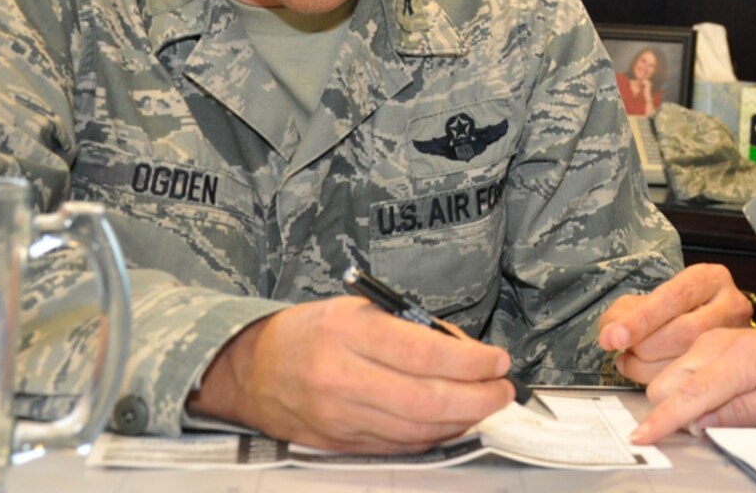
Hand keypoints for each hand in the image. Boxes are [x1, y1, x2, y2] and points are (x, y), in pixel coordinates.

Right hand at [188, 296, 514, 451]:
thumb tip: (467, 353)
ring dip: (461, 421)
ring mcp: (339, 416)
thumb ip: (412, 329)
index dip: (470, 362)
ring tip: (485, 406)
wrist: (251, 369)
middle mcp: (342, 376)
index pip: (423, 353)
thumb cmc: (312, 331)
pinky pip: (398, 446)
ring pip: (416, 428)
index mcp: (349, 331)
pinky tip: (452, 424)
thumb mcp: (361, 309)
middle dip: (477, 398)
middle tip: (503, 391)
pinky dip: (433, 437)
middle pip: (426, 399)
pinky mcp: (339, 444)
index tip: (498, 360)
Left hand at [596, 263, 754, 383]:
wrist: (709, 319)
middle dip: (644, 346)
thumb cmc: (678, 307)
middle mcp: (730, 305)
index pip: (674, 297)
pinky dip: (658, 380)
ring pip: (690, 360)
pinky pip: (692, 381)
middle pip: (685, 332)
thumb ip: (628, 310)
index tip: (613, 336)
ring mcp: (736, 338)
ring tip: (628, 359)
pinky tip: (642, 371)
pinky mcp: (731, 366)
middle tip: (620, 348)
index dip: (641, 319)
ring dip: (647, 366)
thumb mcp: (655, 296)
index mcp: (711, 278)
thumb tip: (610, 332)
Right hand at [624, 303, 755, 444]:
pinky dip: (678, 394)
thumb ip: (745, 413)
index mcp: (742, 357)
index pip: (693, 392)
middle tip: (703, 432)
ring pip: (665, 377)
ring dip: (672, 403)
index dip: (665, 418)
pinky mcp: (704, 347)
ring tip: (710, 418)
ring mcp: (708, 342)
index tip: (642, 437)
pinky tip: (704, 405)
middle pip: (666, 383)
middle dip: (669, 413)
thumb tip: (702, 425)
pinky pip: (676, 373)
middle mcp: (718, 344)